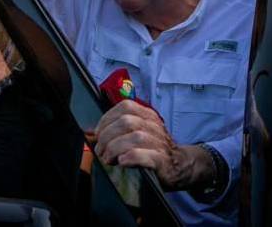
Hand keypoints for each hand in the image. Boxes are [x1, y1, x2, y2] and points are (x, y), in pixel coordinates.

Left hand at [94, 100, 208, 190]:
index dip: (107, 119)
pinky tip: (123, 161)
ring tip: (109, 158)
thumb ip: (117, 130)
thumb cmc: (154, 149)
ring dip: (115, 148)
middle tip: (102, 151)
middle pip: (126, 122)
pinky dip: (131, 157)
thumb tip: (91, 132)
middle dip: (108, 137)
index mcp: (147, 116)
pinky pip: (146, 155)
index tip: (98, 133)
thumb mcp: (138, 133)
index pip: (124, 107)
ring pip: (135, 137)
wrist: (180, 165)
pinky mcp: (163, 161)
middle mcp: (154, 126)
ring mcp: (160, 143)